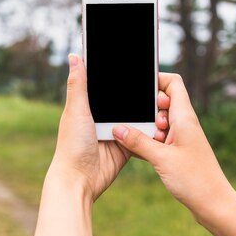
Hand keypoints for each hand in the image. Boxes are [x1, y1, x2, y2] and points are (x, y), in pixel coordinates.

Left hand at [48, 54, 171, 201]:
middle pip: (126, 99)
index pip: (107, 84)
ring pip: (136, 115)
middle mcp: (103, 116)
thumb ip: (78, 84)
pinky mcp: (126, 145)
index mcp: (88, 104)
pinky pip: (142, 134)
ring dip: (148, 111)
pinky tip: (162, 121)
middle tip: (157, 84)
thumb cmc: (72, 145)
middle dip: (140, 93)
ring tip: (163, 102)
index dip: (120, 74)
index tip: (136, 61)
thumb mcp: (76, 110)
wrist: (81, 180)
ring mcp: (116, 130)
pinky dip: (151, 130)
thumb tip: (74, 55)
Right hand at [112, 74, 235, 235]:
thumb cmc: (195, 181)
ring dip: (147, 128)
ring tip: (144, 143)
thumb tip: (117, 127)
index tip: (137, 89)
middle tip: (142, 125)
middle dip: (147, 109)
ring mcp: (181, 137)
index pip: (172, 83)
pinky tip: (140, 153)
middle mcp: (184, 123)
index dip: (156, 80)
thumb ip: (138, 141)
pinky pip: (159, 138)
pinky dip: (149, 141)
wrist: (214, 206)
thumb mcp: (161, 158)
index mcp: (184, 117)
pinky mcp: (178, 151)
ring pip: (159, 121)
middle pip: (162, 101)